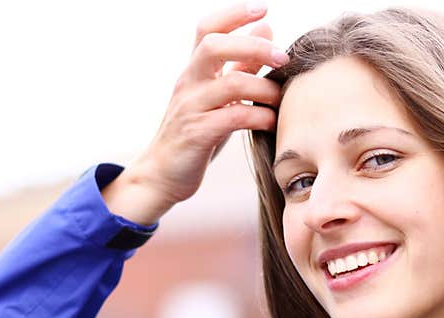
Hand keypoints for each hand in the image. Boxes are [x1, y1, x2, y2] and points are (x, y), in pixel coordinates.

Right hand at [103, 2, 287, 224]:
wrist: (161, 175)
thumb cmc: (195, 134)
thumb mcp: (217, 96)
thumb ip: (241, 64)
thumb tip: (266, 29)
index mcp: (193, 71)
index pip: (207, 28)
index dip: (234, 14)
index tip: (263, 8)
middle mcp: (188, 84)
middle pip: (214, 46)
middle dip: (253, 46)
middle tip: (282, 58)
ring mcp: (191, 109)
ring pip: (230, 83)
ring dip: (264, 88)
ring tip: (281, 98)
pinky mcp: (198, 134)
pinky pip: (234, 117)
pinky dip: (260, 116)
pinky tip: (272, 122)